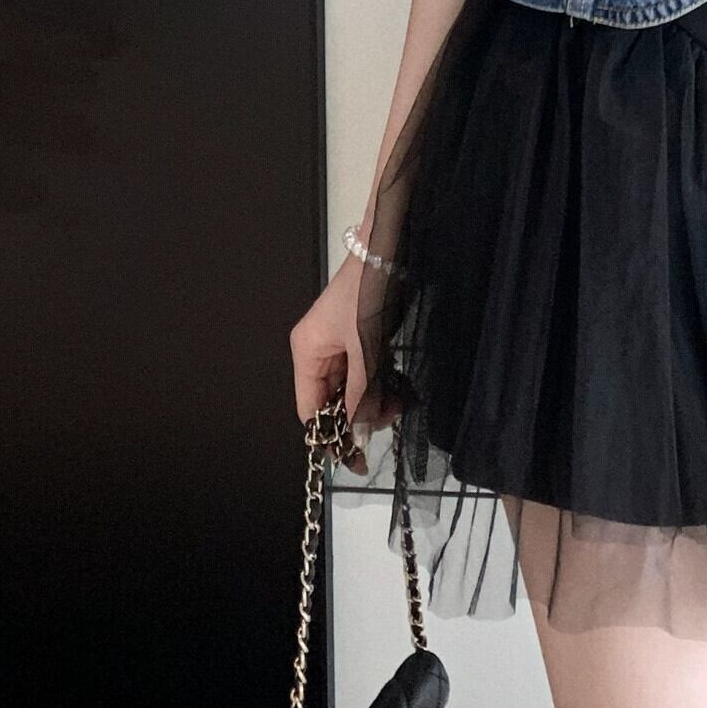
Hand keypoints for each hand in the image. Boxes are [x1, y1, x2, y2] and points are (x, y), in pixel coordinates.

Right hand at [289, 251, 398, 473]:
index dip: (330, 435)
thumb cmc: (369, 293)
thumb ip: (363, 391)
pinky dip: (379, 381)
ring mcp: (337, 343)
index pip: (309, 410)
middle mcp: (317, 351)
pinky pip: (363, 370)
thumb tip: (360, 435)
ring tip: (400, 402)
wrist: (387, 249)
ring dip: (374, 398)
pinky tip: (398, 388)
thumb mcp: (365, 347)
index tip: (355, 458)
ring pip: (351, 387)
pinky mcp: (357, 336)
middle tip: (390, 417)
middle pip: (331, 400)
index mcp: (307, 353)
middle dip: (359, 414)